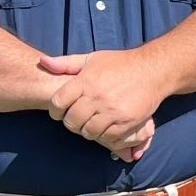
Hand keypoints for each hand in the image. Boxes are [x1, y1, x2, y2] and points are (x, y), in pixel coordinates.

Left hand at [41, 51, 166, 155]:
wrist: (153, 70)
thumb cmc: (121, 64)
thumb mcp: (92, 58)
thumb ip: (66, 63)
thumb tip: (42, 62)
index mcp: (86, 81)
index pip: (58, 102)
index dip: (55, 110)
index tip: (60, 112)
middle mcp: (97, 97)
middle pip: (72, 121)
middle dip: (70, 123)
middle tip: (76, 120)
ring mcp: (112, 111)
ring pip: (88, 132)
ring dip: (87, 131)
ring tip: (91, 124)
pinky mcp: (126, 121)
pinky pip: (108, 137)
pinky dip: (104, 135)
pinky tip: (105, 127)